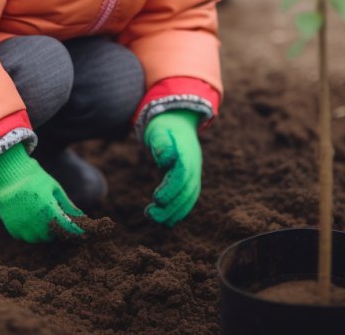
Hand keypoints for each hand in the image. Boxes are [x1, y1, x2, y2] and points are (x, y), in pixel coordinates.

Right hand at [0, 143, 89, 242]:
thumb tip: (81, 217)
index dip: (75, 231)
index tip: (81, 231)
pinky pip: (25, 236)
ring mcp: (22, 227)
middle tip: (57, 218)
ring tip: (42, 217)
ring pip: (38, 239)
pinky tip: (29, 217)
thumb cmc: (34, 178)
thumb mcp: (54, 188)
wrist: (8, 175)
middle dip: (57, 229)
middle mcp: (35, 222)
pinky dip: (29, 231)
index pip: (67, 227)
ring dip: (43, 232)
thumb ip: (67, 205)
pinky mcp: (12, 229)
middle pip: (52, 235)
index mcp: (48, 209)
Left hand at [144, 110, 201, 226]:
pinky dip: (179, 212)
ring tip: (153, 219)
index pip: (183, 175)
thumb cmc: (164, 126)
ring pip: (189, 198)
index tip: (156, 199)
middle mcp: (194, 166)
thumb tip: (166, 160)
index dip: (171, 188)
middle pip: (187, 191)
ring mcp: (195, 174)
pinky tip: (165, 221)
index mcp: (187, 153)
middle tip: (149, 215)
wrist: (179, 121)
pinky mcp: (190, 180)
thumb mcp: (159, 129)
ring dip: (174, 213)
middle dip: (170, 207)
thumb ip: (162, 142)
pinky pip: (188, 199)